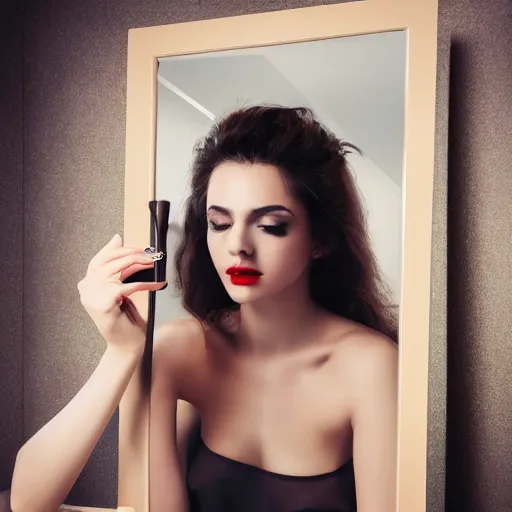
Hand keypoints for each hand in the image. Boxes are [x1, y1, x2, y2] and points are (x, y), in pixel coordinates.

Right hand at [77, 234, 165, 355]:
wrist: (126, 345)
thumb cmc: (125, 318)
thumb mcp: (120, 287)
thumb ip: (118, 267)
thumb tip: (117, 238)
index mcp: (87, 284)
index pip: (99, 259)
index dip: (118, 249)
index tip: (136, 245)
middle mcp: (86, 289)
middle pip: (109, 261)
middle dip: (132, 254)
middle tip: (150, 254)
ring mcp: (92, 297)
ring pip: (117, 270)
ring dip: (139, 264)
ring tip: (153, 264)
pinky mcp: (104, 304)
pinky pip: (128, 286)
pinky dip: (146, 283)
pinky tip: (157, 284)